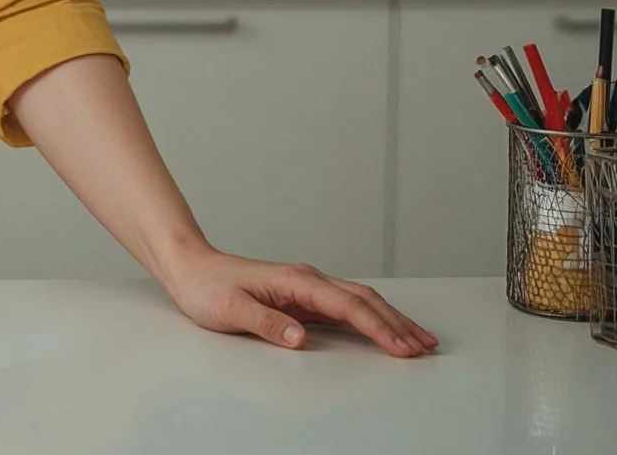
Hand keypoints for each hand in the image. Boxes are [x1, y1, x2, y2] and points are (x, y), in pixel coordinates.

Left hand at [160, 248, 436, 357]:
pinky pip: (347, 307)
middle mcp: (308, 280)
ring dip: (391, 320)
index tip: (402, 347)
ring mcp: (307, 287)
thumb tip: (301, 338)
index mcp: (296, 281)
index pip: (348, 307)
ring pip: (360, 301)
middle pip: (365, 300)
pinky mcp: (303, 296)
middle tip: (425, 347)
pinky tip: (383, 329)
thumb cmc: (207, 288)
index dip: (379, 328)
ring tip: (418, 340)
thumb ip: (267, 324)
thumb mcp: (231, 311)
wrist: (190, 268)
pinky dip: (371, 318)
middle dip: (398, 324)